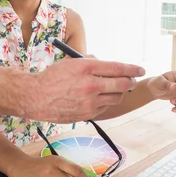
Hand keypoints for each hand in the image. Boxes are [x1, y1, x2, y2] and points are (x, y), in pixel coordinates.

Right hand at [28, 58, 144, 122]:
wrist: (35, 97)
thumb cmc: (52, 77)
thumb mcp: (71, 62)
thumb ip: (91, 62)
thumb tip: (107, 65)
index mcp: (87, 67)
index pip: (118, 68)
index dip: (133, 69)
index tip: (140, 69)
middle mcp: (90, 85)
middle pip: (122, 84)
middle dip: (131, 82)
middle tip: (132, 80)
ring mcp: (89, 102)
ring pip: (116, 98)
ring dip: (118, 93)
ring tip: (113, 89)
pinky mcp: (87, 114)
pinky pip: (105, 108)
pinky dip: (105, 102)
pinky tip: (97, 98)